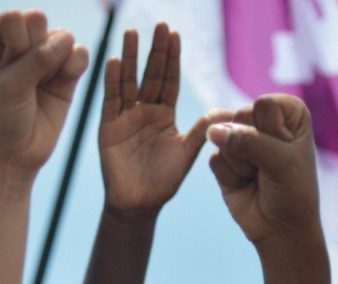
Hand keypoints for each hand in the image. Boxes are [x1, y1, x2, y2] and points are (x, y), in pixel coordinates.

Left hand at [0, 10, 87, 176]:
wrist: (14, 157)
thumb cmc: (1, 120)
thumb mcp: (11, 86)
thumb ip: (38, 58)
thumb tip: (70, 38)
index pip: (14, 17)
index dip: (16, 42)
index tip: (8, 69)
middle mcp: (19, 44)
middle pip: (38, 22)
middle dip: (35, 50)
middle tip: (26, 80)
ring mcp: (44, 59)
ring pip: (61, 36)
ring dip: (55, 60)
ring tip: (43, 85)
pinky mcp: (65, 76)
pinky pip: (79, 54)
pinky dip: (76, 63)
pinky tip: (65, 80)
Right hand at [101, 24, 230, 217]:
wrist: (139, 205)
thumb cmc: (164, 182)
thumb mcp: (187, 154)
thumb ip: (202, 131)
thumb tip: (229, 110)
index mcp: (165, 115)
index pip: (169, 80)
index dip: (172, 58)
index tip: (174, 34)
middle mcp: (145, 112)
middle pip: (150, 75)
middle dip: (154, 51)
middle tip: (159, 25)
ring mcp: (125, 118)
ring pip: (128, 82)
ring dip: (129, 58)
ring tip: (131, 34)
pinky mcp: (108, 128)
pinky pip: (110, 101)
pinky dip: (111, 82)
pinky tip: (113, 62)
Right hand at [208, 95, 320, 245]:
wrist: (280, 228)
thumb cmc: (292, 191)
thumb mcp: (281, 161)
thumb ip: (249, 140)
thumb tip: (212, 131)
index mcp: (288, 112)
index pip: (264, 104)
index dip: (271, 131)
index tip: (286, 150)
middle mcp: (264, 121)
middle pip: (240, 116)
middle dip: (252, 148)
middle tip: (268, 167)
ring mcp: (241, 139)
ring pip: (224, 138)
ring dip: (241, 165)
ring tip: (257, 176)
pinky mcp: (224, 160)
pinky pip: (215, 159)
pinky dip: (230, 177)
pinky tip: (244, 184)